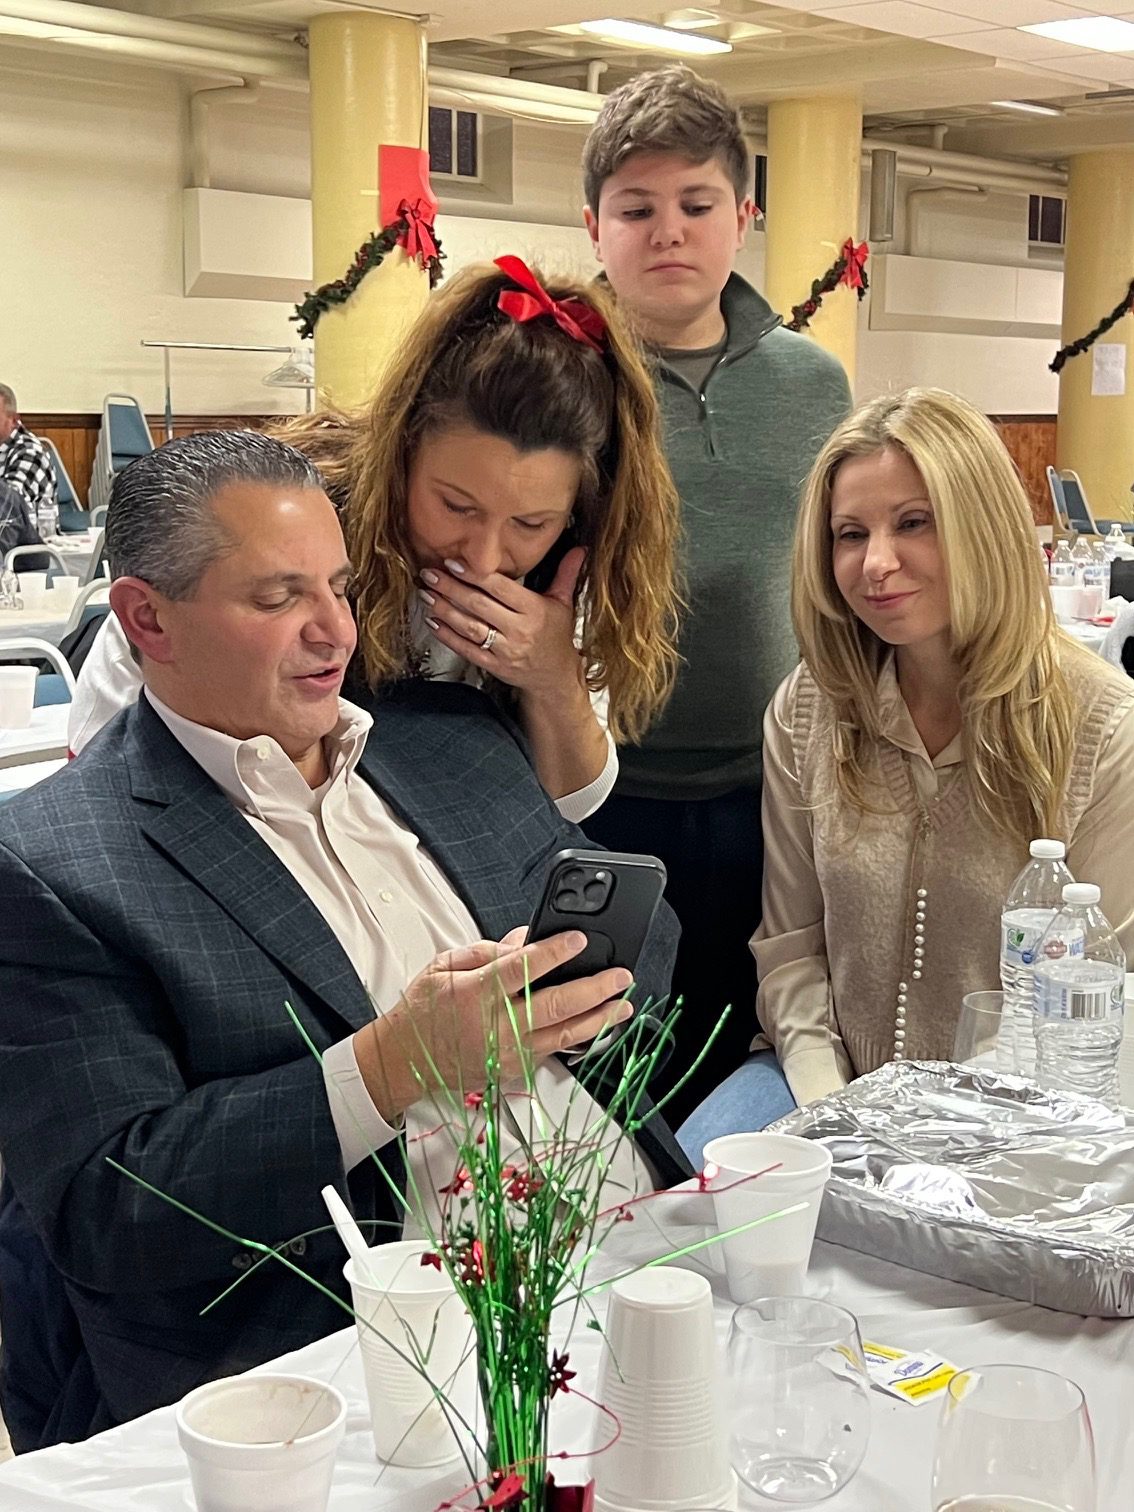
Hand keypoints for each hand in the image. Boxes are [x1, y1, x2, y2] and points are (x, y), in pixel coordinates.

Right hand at [353, 927, 633, 1119]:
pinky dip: (581, 1037)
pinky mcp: (514, 1069)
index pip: (521, 969)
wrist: (404, 1060)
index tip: (578, 939)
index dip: (553, 953)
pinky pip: (554, 1051)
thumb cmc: (423, 1010)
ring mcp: (508, 1052)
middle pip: (555, 1006)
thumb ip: (486, 951)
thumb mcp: (443, 966)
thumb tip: (524, 939)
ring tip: (624, 1004)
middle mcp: (496, 1026)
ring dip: (600, 1018)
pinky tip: (599, 1024)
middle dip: (594, 989)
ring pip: (564, 1035)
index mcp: (475, 994)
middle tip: (620, 975)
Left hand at [419, 547, 586, 702]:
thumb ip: (566, 574)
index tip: (453, 563)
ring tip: (425, 594)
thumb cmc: (556, 636)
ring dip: (444, 610)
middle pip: (479, 605)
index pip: (500, 588)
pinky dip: (448, 636)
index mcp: (535, 611)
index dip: (475, 574)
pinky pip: (467, 650)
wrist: (555, 678)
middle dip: (451, 588)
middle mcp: (519, 630)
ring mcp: (505, 650)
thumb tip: (580, 549)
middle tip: (429, 574)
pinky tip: (433, 622)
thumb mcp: (564, 604)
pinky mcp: (494, 666)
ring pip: (470, 627)